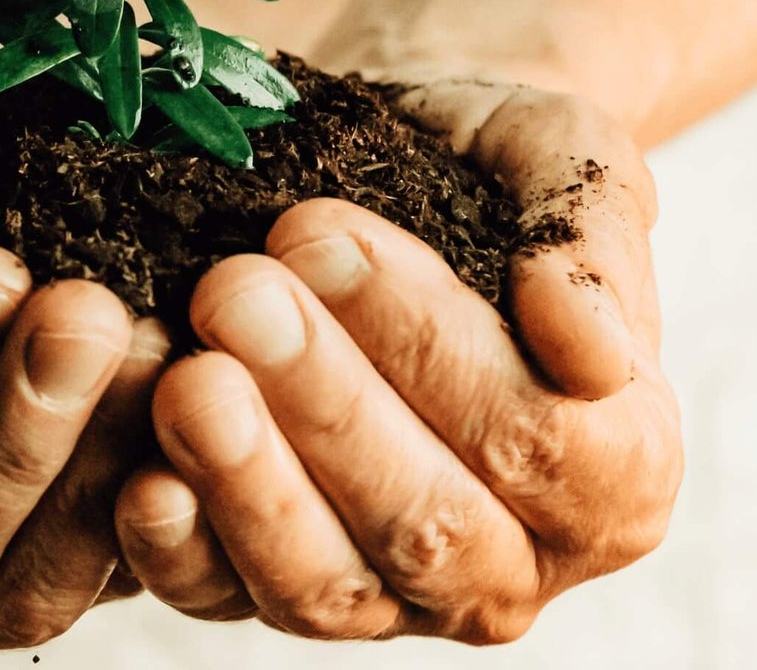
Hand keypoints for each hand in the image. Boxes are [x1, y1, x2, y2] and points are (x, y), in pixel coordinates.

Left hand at [114, 74, 681, 642]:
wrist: (407, 158)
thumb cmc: (494, 161)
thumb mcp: (570, 162)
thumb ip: (596, 248)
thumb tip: (593, 351)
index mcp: (617, 468)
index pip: (535, 438)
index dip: (427, 347)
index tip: (324, 240)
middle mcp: (514, 555)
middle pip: (428, 523)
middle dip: (323, 405)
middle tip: (235, 293)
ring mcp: (396, 588)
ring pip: (327, 584)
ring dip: (249, 483)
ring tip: (187, 378)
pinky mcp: (279, 580)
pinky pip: (229, 598)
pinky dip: (183, 551)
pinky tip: (139, 482)